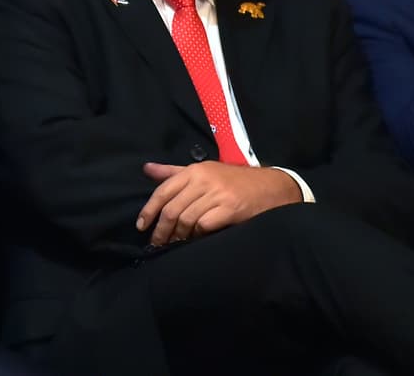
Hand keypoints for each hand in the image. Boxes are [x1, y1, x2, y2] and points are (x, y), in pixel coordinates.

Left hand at [136, 161, 301, 247]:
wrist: (272, 187)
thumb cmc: (234, 180)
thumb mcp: (204, 170)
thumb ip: (174, 172)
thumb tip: (147, 169)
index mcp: (194, 170)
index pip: (163, 190)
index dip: (148, 210)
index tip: (141, 226)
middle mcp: (203, 180)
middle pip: (172, 209)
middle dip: (161, 230)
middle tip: (157, 243)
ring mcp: (217, 194)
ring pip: (186, 219)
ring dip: (178, 236)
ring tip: (175, 244)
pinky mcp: (230, 209)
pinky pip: (204, 226)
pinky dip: (196, 236)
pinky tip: (195, 241)